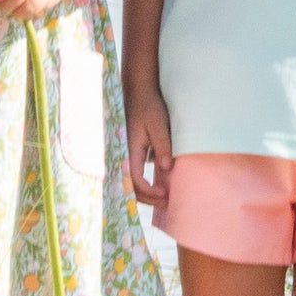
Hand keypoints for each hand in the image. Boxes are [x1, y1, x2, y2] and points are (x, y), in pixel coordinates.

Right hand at [125, 85, 173, 206]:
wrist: (140, 92)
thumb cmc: (150, 107)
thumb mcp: (159, 125)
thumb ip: (162, 146)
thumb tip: (166, 169)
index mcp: (131, 150)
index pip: (135, 180)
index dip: (150, 192)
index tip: (166, 194)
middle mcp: (127, 155)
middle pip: (132, 186)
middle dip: (149, 199)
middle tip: (168, 203)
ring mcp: (130, 154)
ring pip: (134, 182)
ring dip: (148, 193)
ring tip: (166, 197)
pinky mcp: (135, 152)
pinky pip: (138, 173)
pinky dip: (148, 183)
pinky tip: (162, 183)